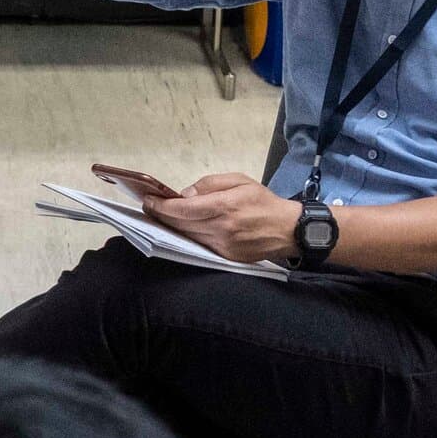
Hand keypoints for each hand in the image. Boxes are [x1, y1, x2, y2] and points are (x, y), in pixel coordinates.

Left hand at [148, 173, 298, 263]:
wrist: (288, 229)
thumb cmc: (263, 201)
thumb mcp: (239, 180)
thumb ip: (210, 183)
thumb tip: (185, 194)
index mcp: (224, 207)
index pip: (183, 209)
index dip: (162, 206)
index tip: (148, 200)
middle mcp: (221, 228)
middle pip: (180, 225)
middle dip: (161, 216)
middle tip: (149, 207)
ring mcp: (222, 246)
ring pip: (187, 237)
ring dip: (171, 227)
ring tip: (160, 216)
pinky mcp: (225, 257)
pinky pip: (199, 245)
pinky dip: (188, 236)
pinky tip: (181, 228)